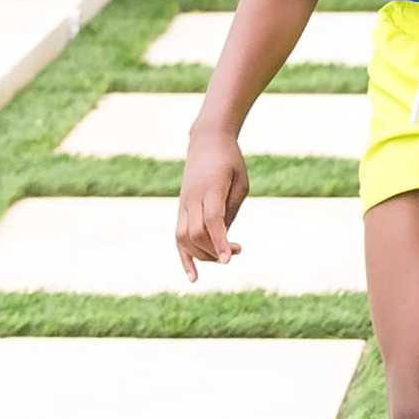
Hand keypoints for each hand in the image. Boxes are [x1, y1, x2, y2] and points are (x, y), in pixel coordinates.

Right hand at [175, 131, 249, 279]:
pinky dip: (184, 257)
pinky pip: (177, 236)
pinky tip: (193, 277)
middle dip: (215, 249)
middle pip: (197, 232)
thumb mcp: (240, 183)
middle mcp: (192, 197)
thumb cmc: (230, 162)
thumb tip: (223, 239)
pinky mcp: (180, 208)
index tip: (230, 258)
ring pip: (184, 238)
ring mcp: (183, 203)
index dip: (220, 240)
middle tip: (238, 250)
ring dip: (203, 254)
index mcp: (211, 188)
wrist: (207, 141)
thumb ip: (231, 210)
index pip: (212, 219)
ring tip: (224, 256)